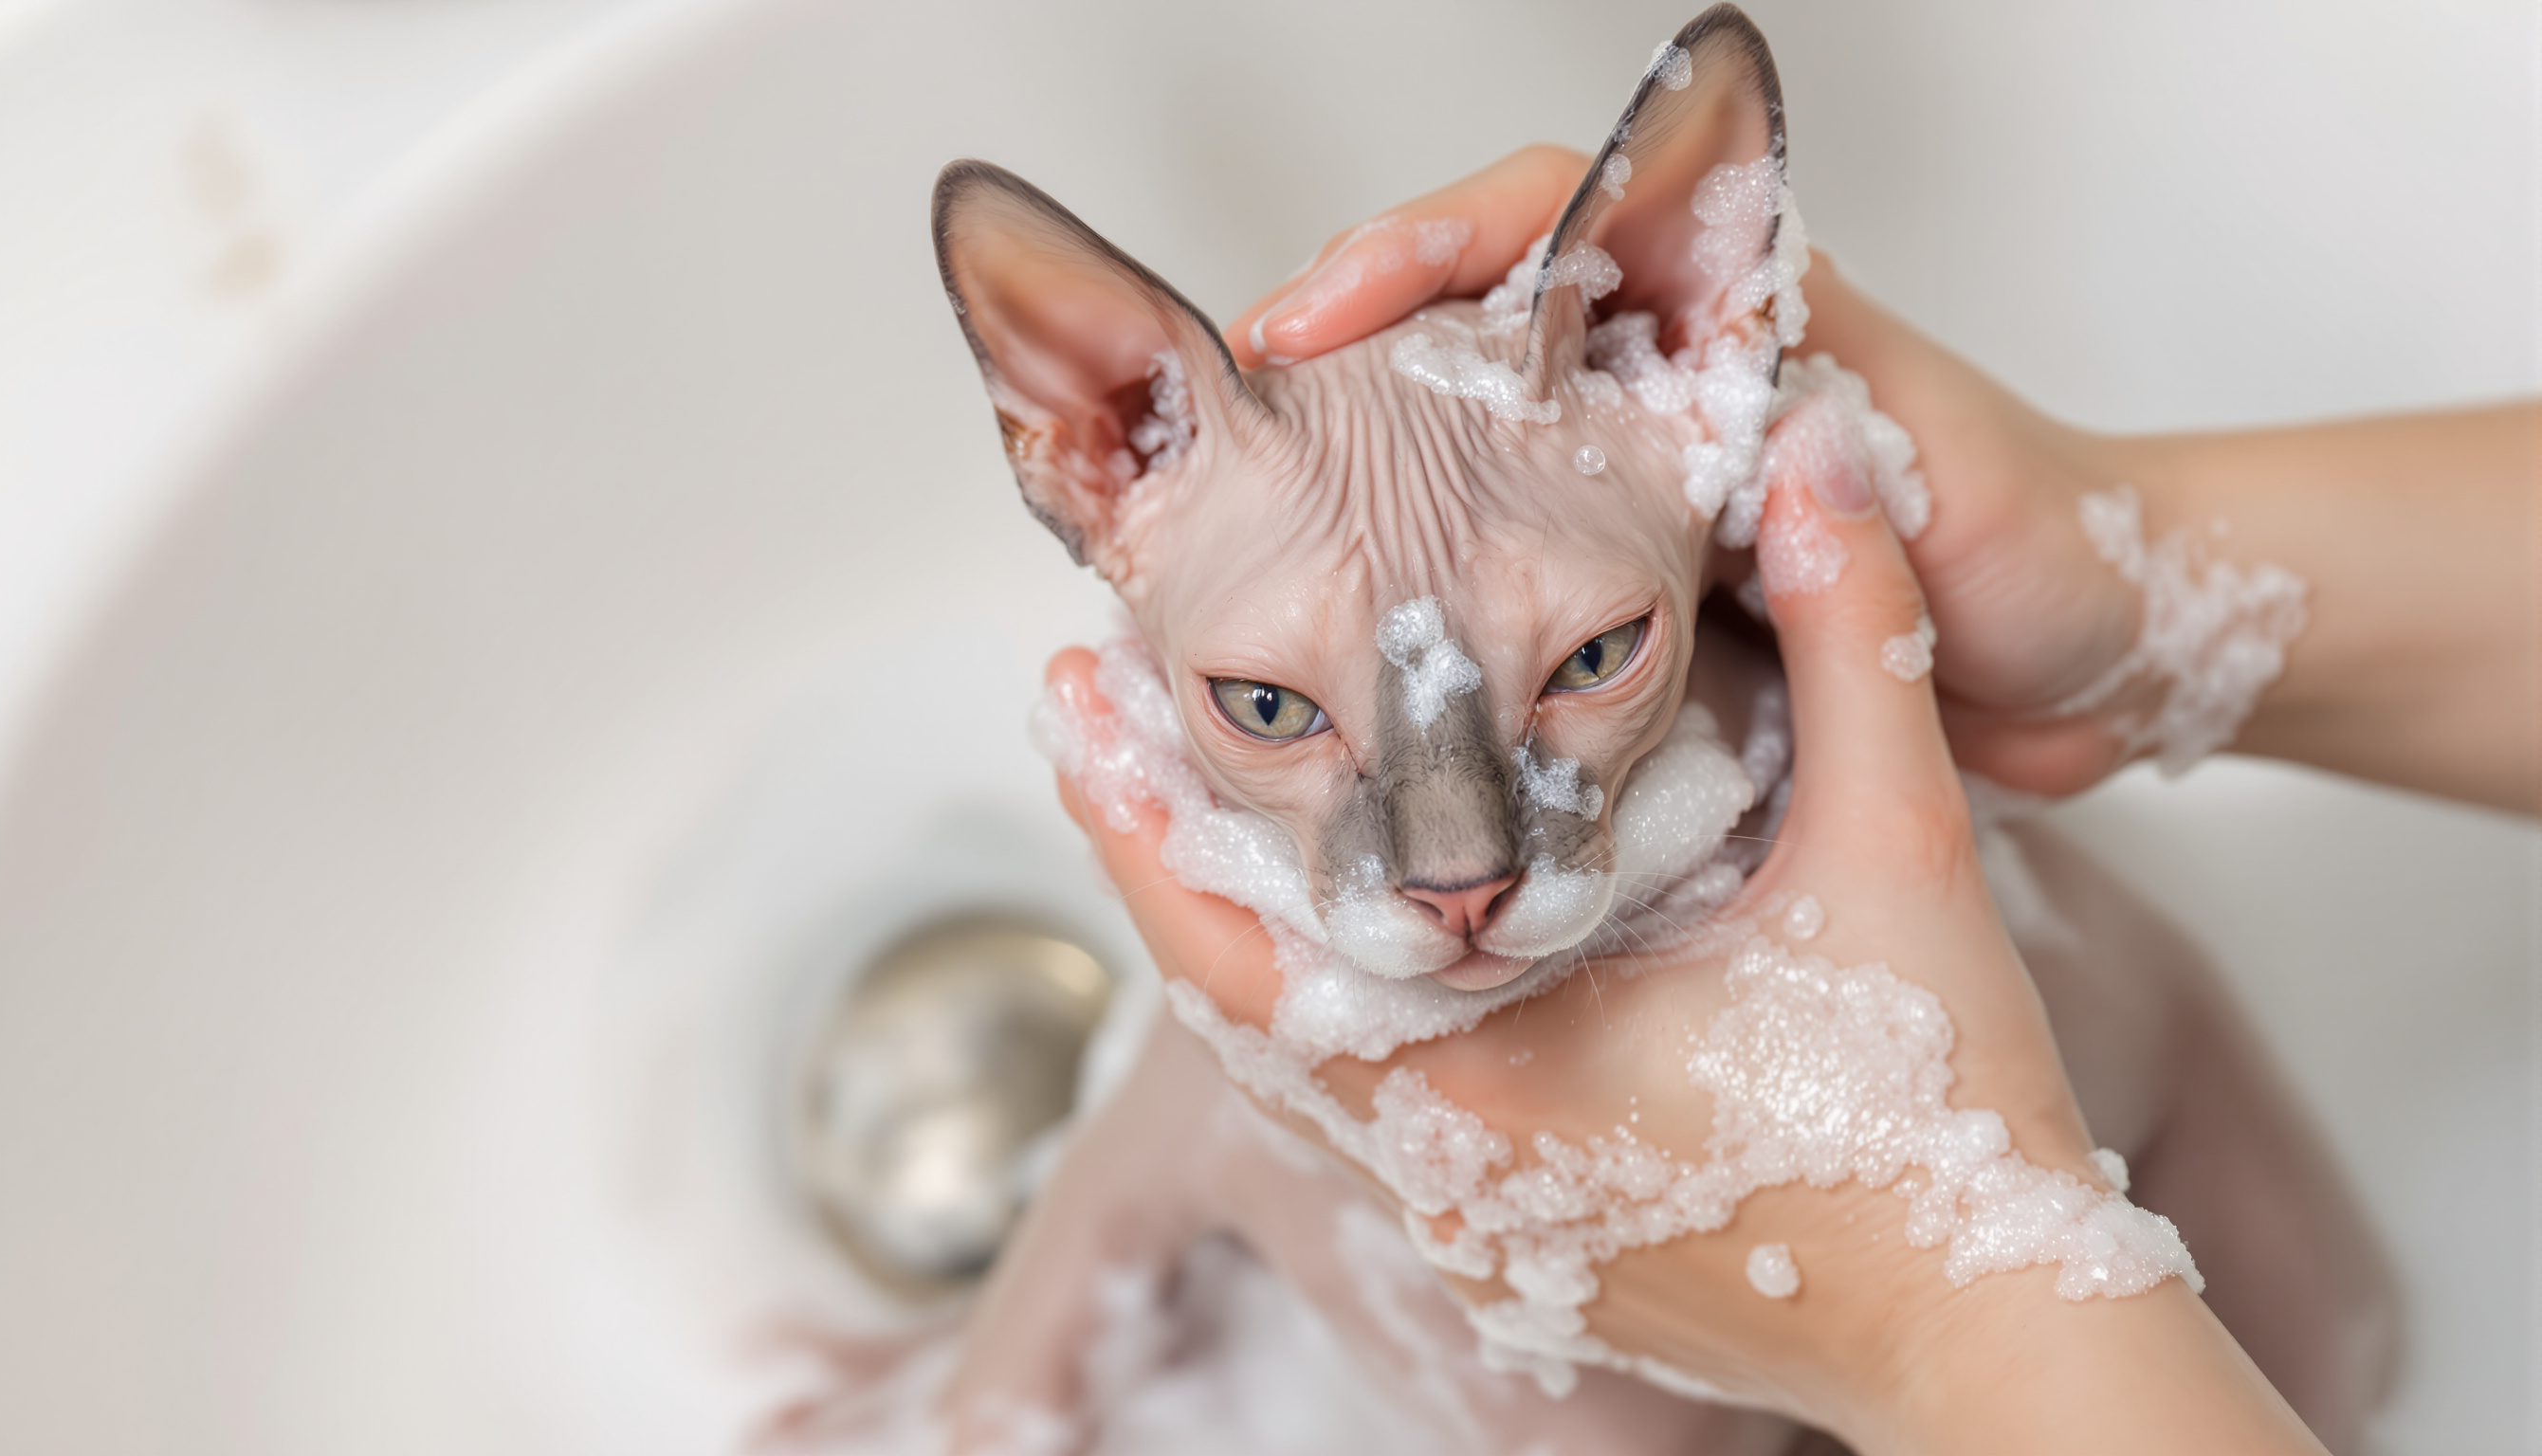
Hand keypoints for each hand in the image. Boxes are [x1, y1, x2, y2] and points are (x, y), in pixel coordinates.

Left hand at [1040, 437, 2320, 1451]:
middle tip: (1103, 723)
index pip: (1237, 950)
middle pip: (1233, 1006)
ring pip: (1300, 1071)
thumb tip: (1818, 459)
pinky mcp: (1522, 1250)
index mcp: (1486, 1084)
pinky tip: (1350, 933)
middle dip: (1166, 855)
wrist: (2000, 1339)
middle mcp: (1447, 1175)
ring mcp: (1477, 1229)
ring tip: (1199, 805)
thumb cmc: (1942, 1121)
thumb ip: (1852, 639)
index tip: (1079, 698)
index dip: (1144, 818)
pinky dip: (1332, 1015)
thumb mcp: (1900, 851)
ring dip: (1245, 933)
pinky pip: (1375, 1122)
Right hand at [1223, 149, 2167, 798]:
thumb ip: (1830, 443)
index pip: (1545, 217)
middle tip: (1238, 420)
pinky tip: (1356, 635)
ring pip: (1464, 445)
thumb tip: (1733, 416)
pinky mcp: (1636, 585)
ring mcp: (1639, 482)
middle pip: (1465, 323)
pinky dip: (1426, 589)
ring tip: (1254, 525)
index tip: (1321, 313)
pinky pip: (1504, 563)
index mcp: (1730, 310)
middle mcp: (1664, 380)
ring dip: (1365, 474)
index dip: (1423, 245)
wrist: (2100, 666)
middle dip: (1345, 354)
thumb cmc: (2048, 548)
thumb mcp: (1935, 476)